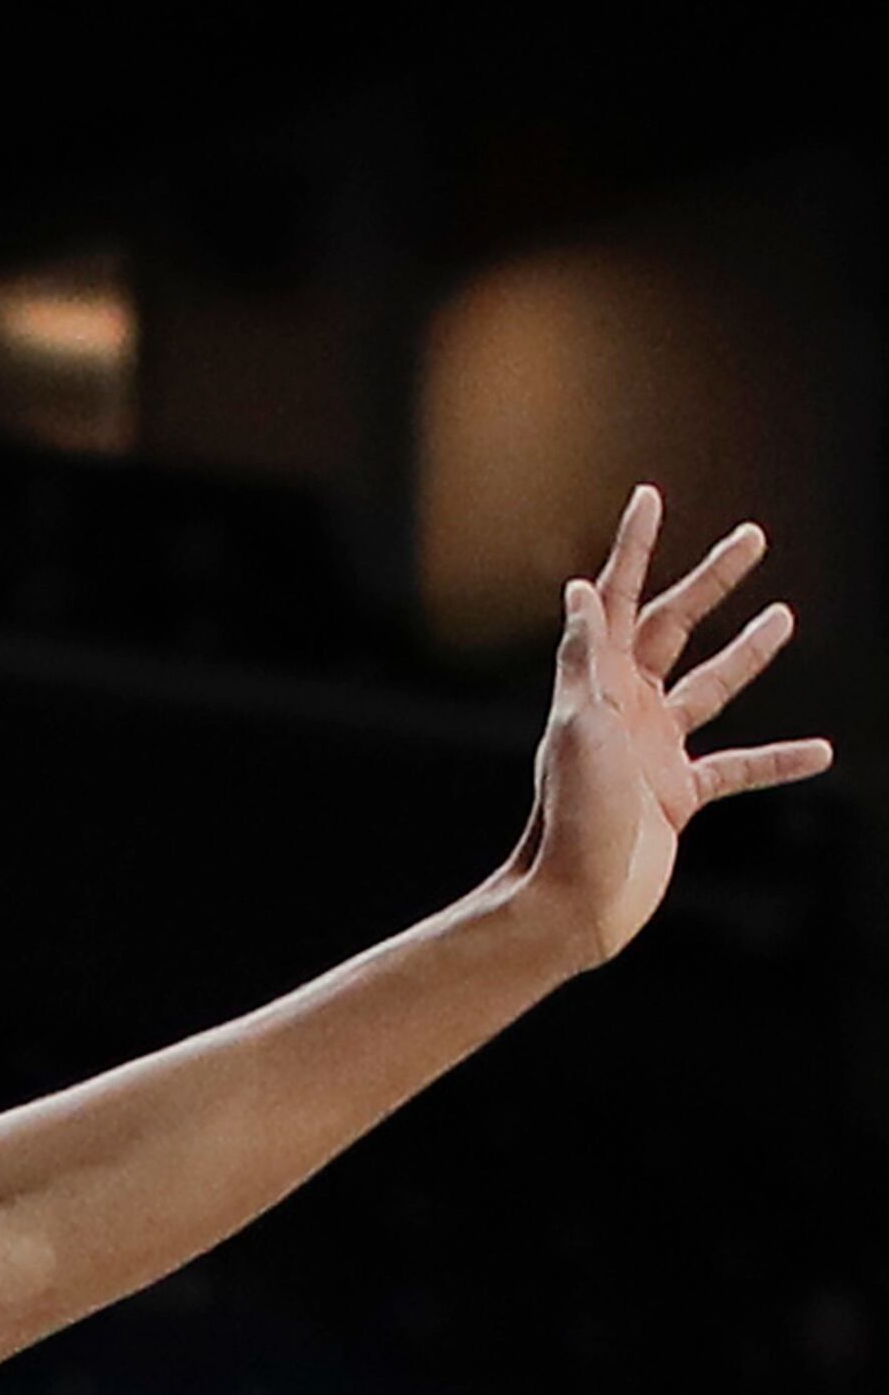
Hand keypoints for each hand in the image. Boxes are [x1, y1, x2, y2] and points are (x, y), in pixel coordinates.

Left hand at [505, 487, 832, 964]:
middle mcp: (624, 708)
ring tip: (785, 616)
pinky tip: (823, 753)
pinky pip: (738, 766)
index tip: (651, 496)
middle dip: (711, 581)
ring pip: (711, 687)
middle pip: (673, 627)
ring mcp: (654, 749)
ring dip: (747, 653)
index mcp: (597, 684)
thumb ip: (580, 661)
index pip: (617, 599)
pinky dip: (779, 759)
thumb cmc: (572, 816)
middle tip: (753, 535)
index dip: (632, 546)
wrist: (576, 898)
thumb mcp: (576, 728)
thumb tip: (579, 589)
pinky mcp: (678, 794)